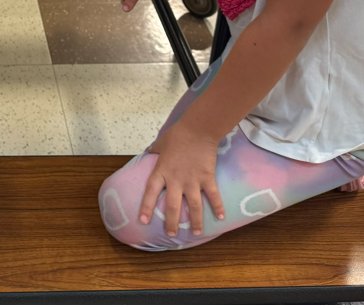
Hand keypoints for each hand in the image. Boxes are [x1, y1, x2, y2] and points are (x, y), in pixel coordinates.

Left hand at [139, 122, 224, 236]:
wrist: (198, 129)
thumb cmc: (177, 134)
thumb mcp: (160, 143)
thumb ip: (154, 151)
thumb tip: (148, 152)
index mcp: (162, 171)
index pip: (151, 192)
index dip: (146, 207)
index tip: (142, 221)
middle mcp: (176, 179)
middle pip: (173, 206)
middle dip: (172, 222)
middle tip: (171, 235)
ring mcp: (193, 180)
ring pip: (194, 206)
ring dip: (195, 221)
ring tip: (196, 233)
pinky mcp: (207, 178)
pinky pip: (213, 196)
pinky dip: (217, 207)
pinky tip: (221, 218)